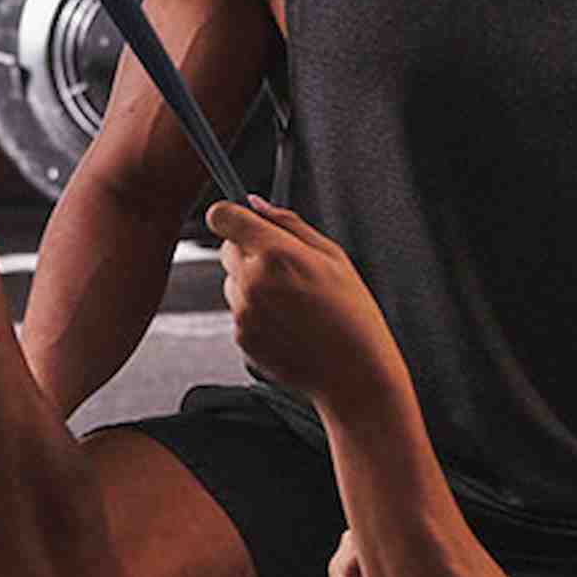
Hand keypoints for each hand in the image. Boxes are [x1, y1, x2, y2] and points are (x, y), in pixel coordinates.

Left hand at [207, 197, 402, 411]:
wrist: (353, 373)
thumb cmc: (352, 314)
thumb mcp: (333, 257)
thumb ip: (290, 224)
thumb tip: (257, 203)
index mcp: (276, 253)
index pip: (222, 217)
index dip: (231, 216)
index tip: (243, 223)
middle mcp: (252, 281)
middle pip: (226, 250)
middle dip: (249, 252)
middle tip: (286, 270)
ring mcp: (243, 312)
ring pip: (232, 283)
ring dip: (252, 285)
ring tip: (293, 303)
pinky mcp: (241, 338)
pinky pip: (239, 313)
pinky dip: (256, 314)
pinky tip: (289, 324)